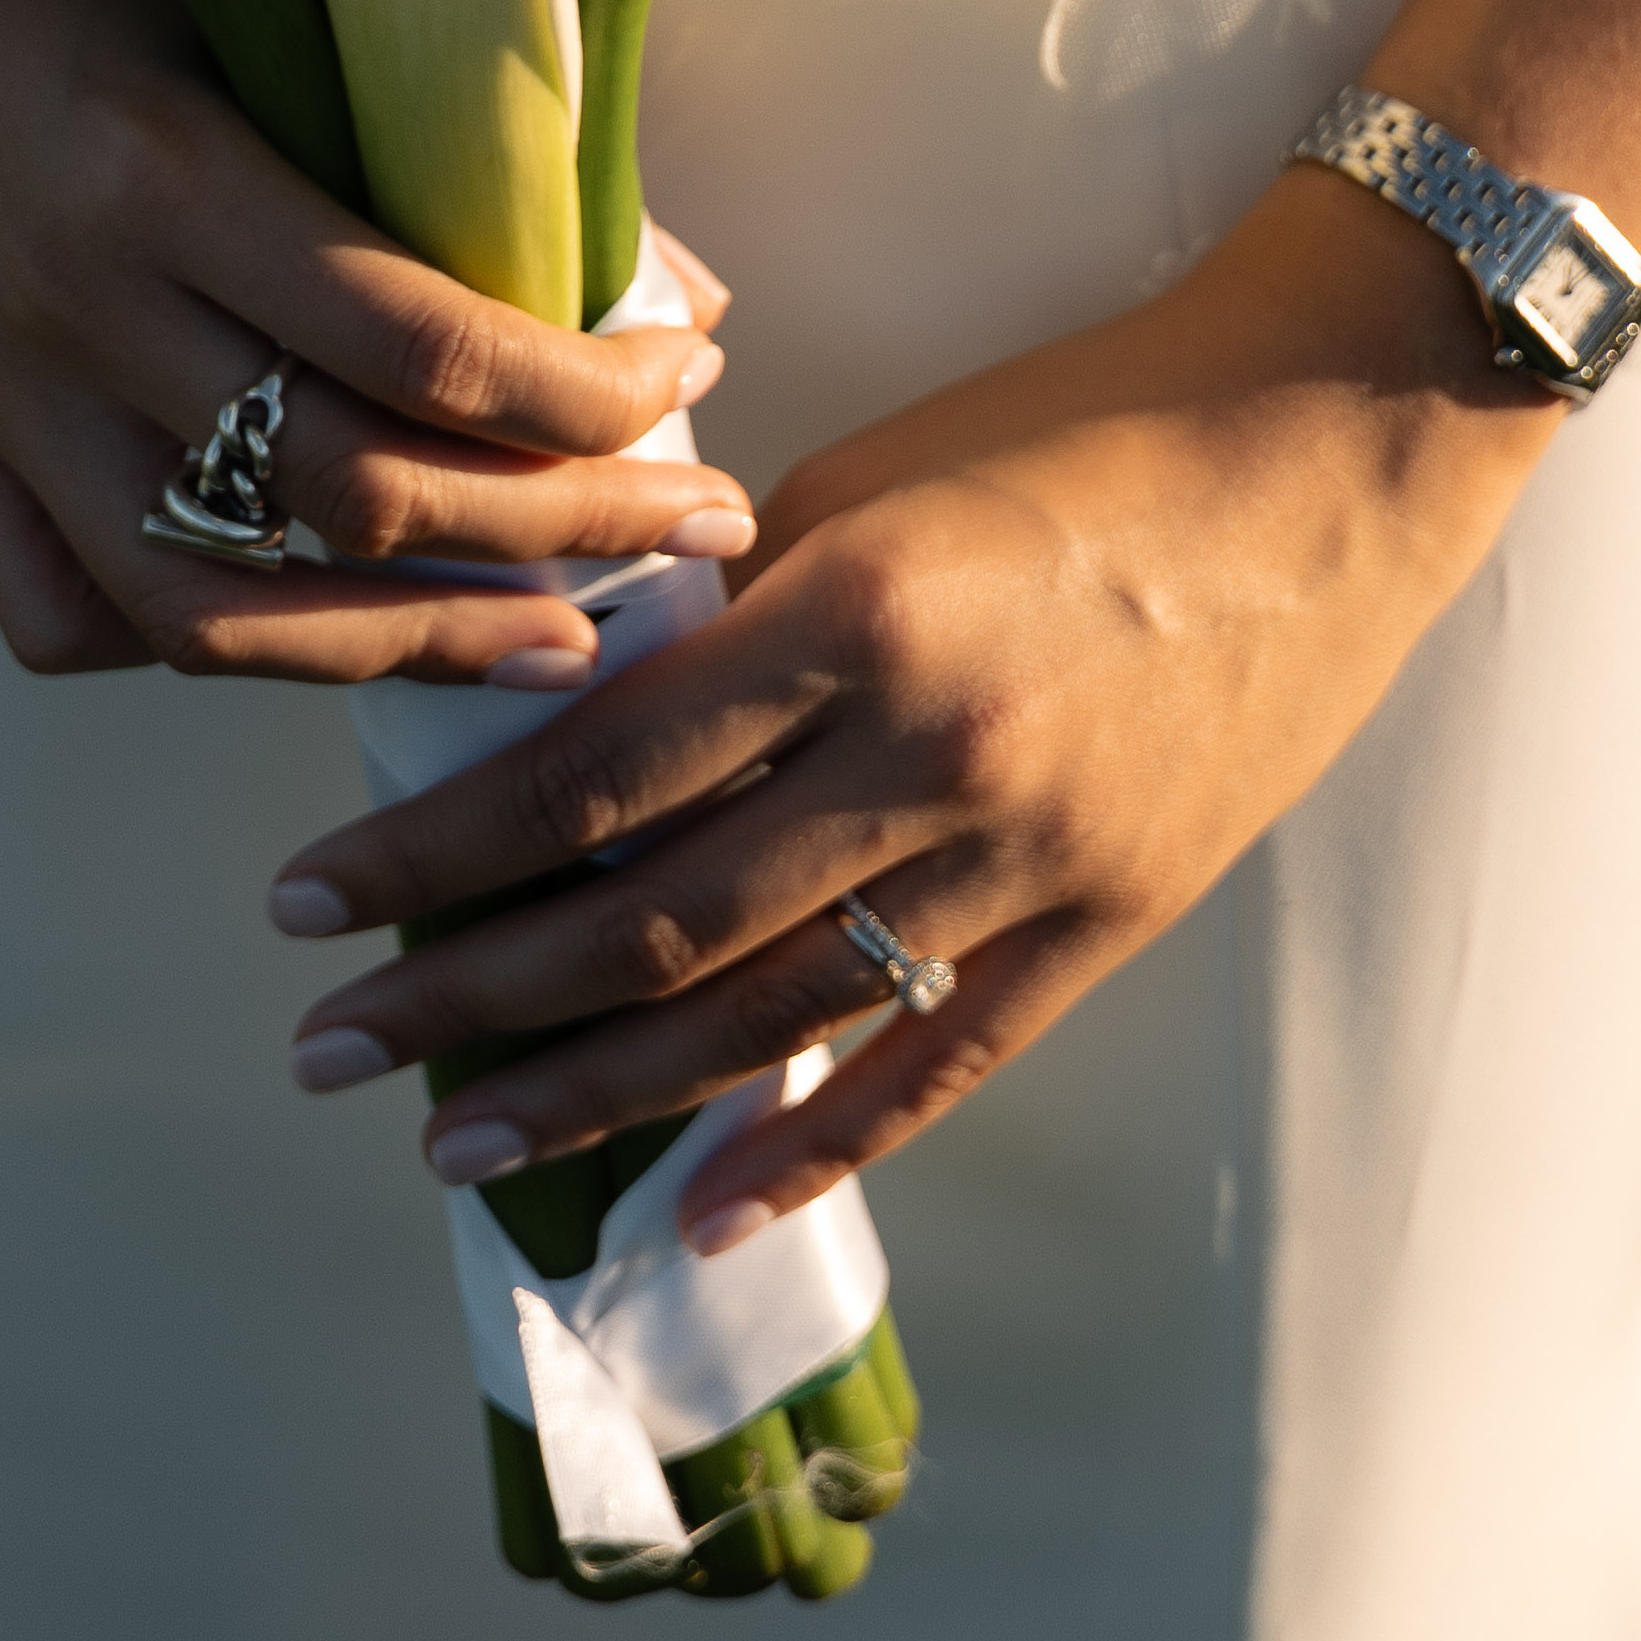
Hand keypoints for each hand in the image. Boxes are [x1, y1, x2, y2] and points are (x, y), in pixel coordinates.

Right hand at [0, 0, 750, 686]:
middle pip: (355, 495)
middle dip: (564, 528)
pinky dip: (204, 646)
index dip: (587, 398)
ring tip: (557, 642)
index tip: (690, 378)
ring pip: (221, 612)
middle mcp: (81, 313)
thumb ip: (454, 146)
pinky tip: (312, 629)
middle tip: (692, 522)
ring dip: (415, 645)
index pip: (423, 347)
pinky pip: (75, 621)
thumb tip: (673, 288)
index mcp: (169, 176)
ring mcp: (4, 406)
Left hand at [259, 175, 1560, 1231]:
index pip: (591, 772)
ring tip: (454, 1145)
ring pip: (768, 1017)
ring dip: (594, 1095)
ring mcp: (1028, 858)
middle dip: (467, 997)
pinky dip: (809, 1151)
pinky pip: (934, 1064)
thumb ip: (731, 620)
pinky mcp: (1108, 923)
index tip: (310, 899)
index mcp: (851, 612)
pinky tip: (693, 1213)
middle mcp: (927, 752)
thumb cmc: (1082, 427)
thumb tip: (585, 729)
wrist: (1330, 451)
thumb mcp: (870, 483)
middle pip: (651, 920)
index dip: (434, 850)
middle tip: (327, 1048)